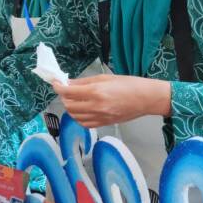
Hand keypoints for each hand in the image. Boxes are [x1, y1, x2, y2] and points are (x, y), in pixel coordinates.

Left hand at [51, 75, 170, 128]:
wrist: (147, 99)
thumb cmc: (129, 84)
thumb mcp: (105, 78)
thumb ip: (84, 82)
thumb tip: (69, 83)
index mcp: (96, 92)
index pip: (68, 92)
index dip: (58, 87)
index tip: (56, 83)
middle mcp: (96, 106)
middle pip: (69, 105)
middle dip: (64, 97)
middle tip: (66, 90)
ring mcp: (100, 117)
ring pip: (74, 116)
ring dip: (70, 107)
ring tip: (73, 100)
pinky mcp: (104, 124)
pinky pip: (84, 123)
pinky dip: (78, 117)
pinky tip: (81, 110)